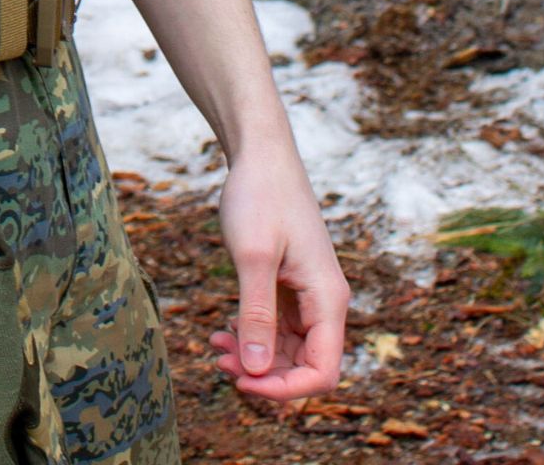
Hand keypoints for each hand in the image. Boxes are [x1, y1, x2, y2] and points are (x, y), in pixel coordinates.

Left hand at [206, 140, 349, 398]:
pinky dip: (252, 335)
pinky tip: (223, 330)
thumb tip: (257, 371)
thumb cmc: (260, 196)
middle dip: (263, 374)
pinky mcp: (290, 285)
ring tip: (215, 347)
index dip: (285, 389)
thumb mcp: (253, 257)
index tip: (242, 382)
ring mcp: (308, 294)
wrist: (261, 154)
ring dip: (254, 357)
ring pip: (288, 349)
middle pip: (304, 365)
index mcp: (328, 300)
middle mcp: (325, 303)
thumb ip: (257, 315)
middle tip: (219, 361)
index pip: (322, 372)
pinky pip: (277, 328)